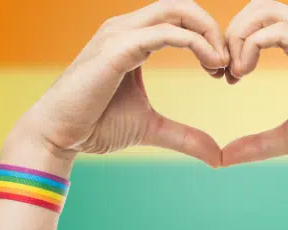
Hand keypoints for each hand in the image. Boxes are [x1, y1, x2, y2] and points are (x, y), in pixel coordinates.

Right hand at [5, 0, 229, 167]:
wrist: (57, 137)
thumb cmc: (96, 126)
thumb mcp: (151, 128)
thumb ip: (185, 137)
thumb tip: (217, 157)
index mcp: (133, 38)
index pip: (180, 18)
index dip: (209, 38)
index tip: (223, 71)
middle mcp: (125, 28)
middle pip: (182, 5)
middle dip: (213, 30)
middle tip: (229, 64)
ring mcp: (119, 34)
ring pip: (177, 11)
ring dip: (208, 34)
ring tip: (222, 65)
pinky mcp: (117, 49)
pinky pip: (165, 33)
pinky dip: (195, 44)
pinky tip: (212, 66)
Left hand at [220, 0, 287, 169]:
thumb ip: (258, 143)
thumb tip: (223, 158)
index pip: (261, 19)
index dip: (235, 42)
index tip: (225, 77)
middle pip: (258, 7)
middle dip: (231, 34)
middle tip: (222, 72)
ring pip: (263, 11)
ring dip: (237, 39)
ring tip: (233, 74)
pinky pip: (276, 31)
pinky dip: (250, 47)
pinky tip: (244, 74)